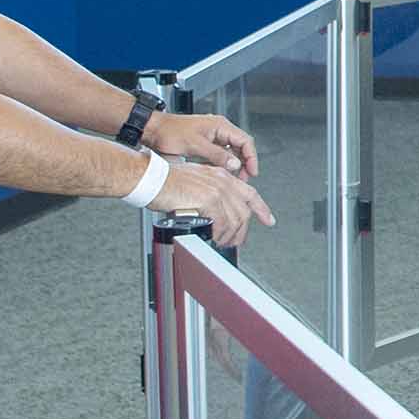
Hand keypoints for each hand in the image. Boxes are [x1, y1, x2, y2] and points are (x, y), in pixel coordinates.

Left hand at [144, 110, 259, 178]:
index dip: (251, 158)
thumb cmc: (169, 132)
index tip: (251, 171)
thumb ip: (217, 155)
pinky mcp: (206, 143)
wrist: (154, 131)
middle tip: (244, 178)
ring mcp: (213, 136)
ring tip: (234, 179)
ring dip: (235, 165)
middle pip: (241, 147)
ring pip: (232, 151)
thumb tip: (235, 164)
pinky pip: (222, 154)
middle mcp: (219, 129)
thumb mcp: (195, 145)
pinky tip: (222, 174)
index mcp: (220, 125)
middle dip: (245, 163)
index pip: (245, 141)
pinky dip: (225, 164)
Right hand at [160, 162, 274, 247]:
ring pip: (236, 219)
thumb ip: (208, 193)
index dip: (261, 208)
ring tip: (221, 243)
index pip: (249, 192)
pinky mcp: (209, 199)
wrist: (150, 178)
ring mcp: (217, 189)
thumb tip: (215, 213)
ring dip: (230, 236)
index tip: (268, 219)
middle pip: (245, 210)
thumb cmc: (164, 182)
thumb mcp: (193, 182)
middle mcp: (222, 180)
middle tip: (235, 242)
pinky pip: (223, 223)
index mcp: (220, 174)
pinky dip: (220, 235)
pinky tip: (213, 238)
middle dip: (243, 231)